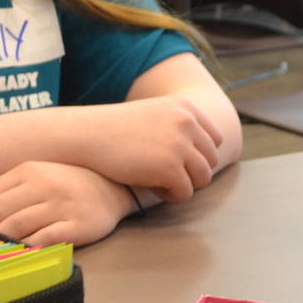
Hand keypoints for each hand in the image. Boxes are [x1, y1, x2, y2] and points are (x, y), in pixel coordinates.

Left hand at [0, 161, 136, 246]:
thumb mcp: (38, 176)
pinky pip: (45, 240)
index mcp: (26, 171)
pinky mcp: (78, 225)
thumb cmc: (68, 185)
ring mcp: (60, 204)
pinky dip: (25, 251)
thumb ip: (9, 192)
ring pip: (17, 227)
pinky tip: (12, 260)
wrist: (115, 187)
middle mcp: (42, 184)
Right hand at [72, 97, 223, 201]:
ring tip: (160, 182)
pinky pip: (185, 192)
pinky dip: (171, 195)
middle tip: (166, 175)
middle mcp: (187, 123)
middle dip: (192, 172)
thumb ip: (178, 127)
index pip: (214, 139)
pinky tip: (152, 187)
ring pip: (203, 178)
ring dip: (184, 184)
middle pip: (211, 160)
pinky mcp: (171, 168)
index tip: (177, 162)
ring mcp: (180, 145)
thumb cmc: (116, 130)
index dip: (198, 156)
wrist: (88, 135)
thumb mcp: (154, 116)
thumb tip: (205, 156)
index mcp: (186, 107)